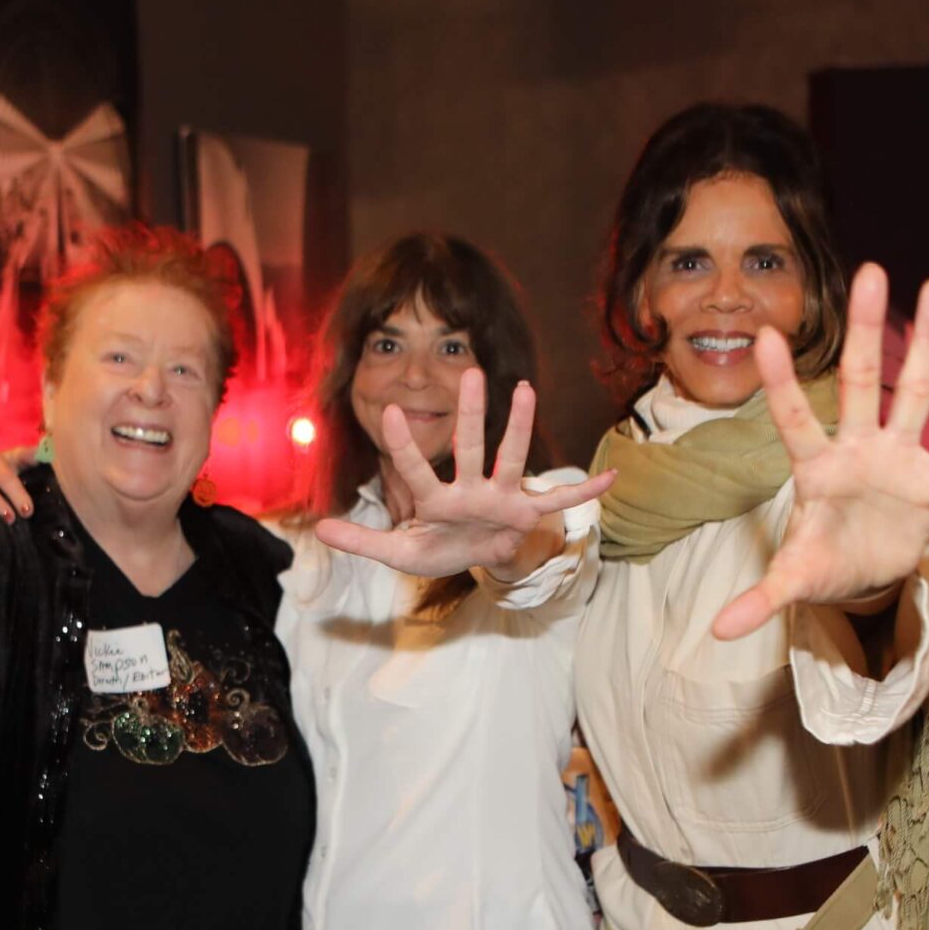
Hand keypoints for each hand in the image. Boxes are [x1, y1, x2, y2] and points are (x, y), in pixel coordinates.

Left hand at [314, 370, 614, 577]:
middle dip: (472, 414)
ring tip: (528, 388)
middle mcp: (470, 488)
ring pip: (512, 457)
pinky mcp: (526, 513)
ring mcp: (501, 496)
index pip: (416, 469)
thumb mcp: (397, 552)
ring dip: (522, 425)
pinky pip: (558, 503)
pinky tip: (610, 479)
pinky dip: (583, 493)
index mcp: (437, 499)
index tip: (389, 409)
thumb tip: (317, 530)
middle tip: (471, 372)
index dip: (403, 446)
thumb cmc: (438, 547)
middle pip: (471, 446)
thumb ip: (361, 539)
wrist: (475, 557)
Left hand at [711, 265, 928, 639]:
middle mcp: (858, 449)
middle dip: (865, 332)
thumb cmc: (822, 563)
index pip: (794, 419)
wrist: (862, 575)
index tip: (762, 335)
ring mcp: (899, 459)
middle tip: (871, 273)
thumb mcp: (792, 582)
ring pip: (917, 394)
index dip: (780, 382)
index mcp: (816, 468)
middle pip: (861, 382)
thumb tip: (718, 633)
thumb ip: (761, 600)